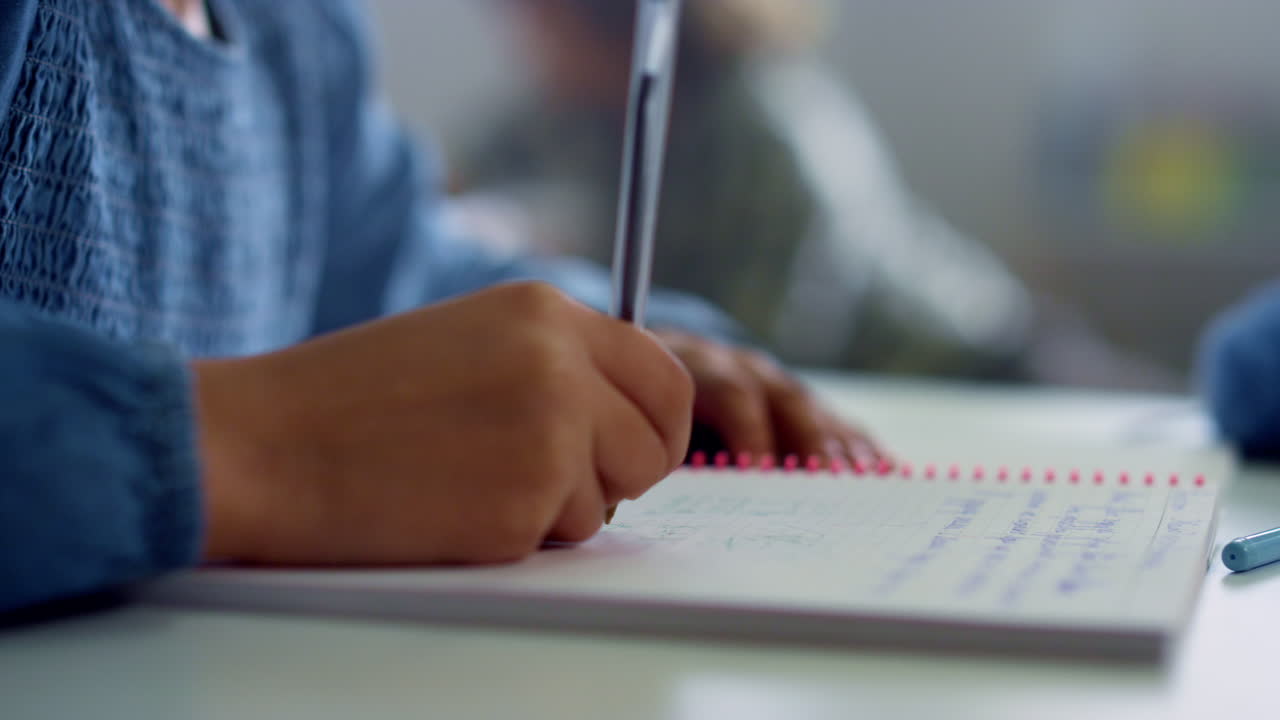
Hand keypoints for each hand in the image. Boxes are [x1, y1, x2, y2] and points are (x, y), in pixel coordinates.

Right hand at [194, 282, 692, 564]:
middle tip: (567, 481)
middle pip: (656, 443)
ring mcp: (550, 436)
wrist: (267, 444)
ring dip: (559, 507)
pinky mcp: (523, 506)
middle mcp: (562, 366)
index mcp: (547, 311)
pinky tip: (450, 505)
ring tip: (473, 479)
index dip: (658, 422)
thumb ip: (554, 361)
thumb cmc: (353, 396)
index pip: (664, 375)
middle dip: (624, 473)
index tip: (640, 446)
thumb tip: (624, 414)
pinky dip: (516, 536)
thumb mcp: (470, 338)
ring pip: (610, 499)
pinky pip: (557, 537)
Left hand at [655, 330, 883, 466]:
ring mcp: (780, 387)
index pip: (732, 391)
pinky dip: (861, 451)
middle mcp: (749, 370)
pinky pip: (839, 426)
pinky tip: (885, 476)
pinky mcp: (805, 407)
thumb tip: (669, 485)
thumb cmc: (647, 407)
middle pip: (785, 400)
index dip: (747, 430)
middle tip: (824, 484)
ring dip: (840, 450)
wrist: (663, 362)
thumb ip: (658, 443)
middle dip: (807, 442)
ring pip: (816, 413)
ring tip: (863, 486)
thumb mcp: (643, 414)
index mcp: (701, 367)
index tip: (758, 472)